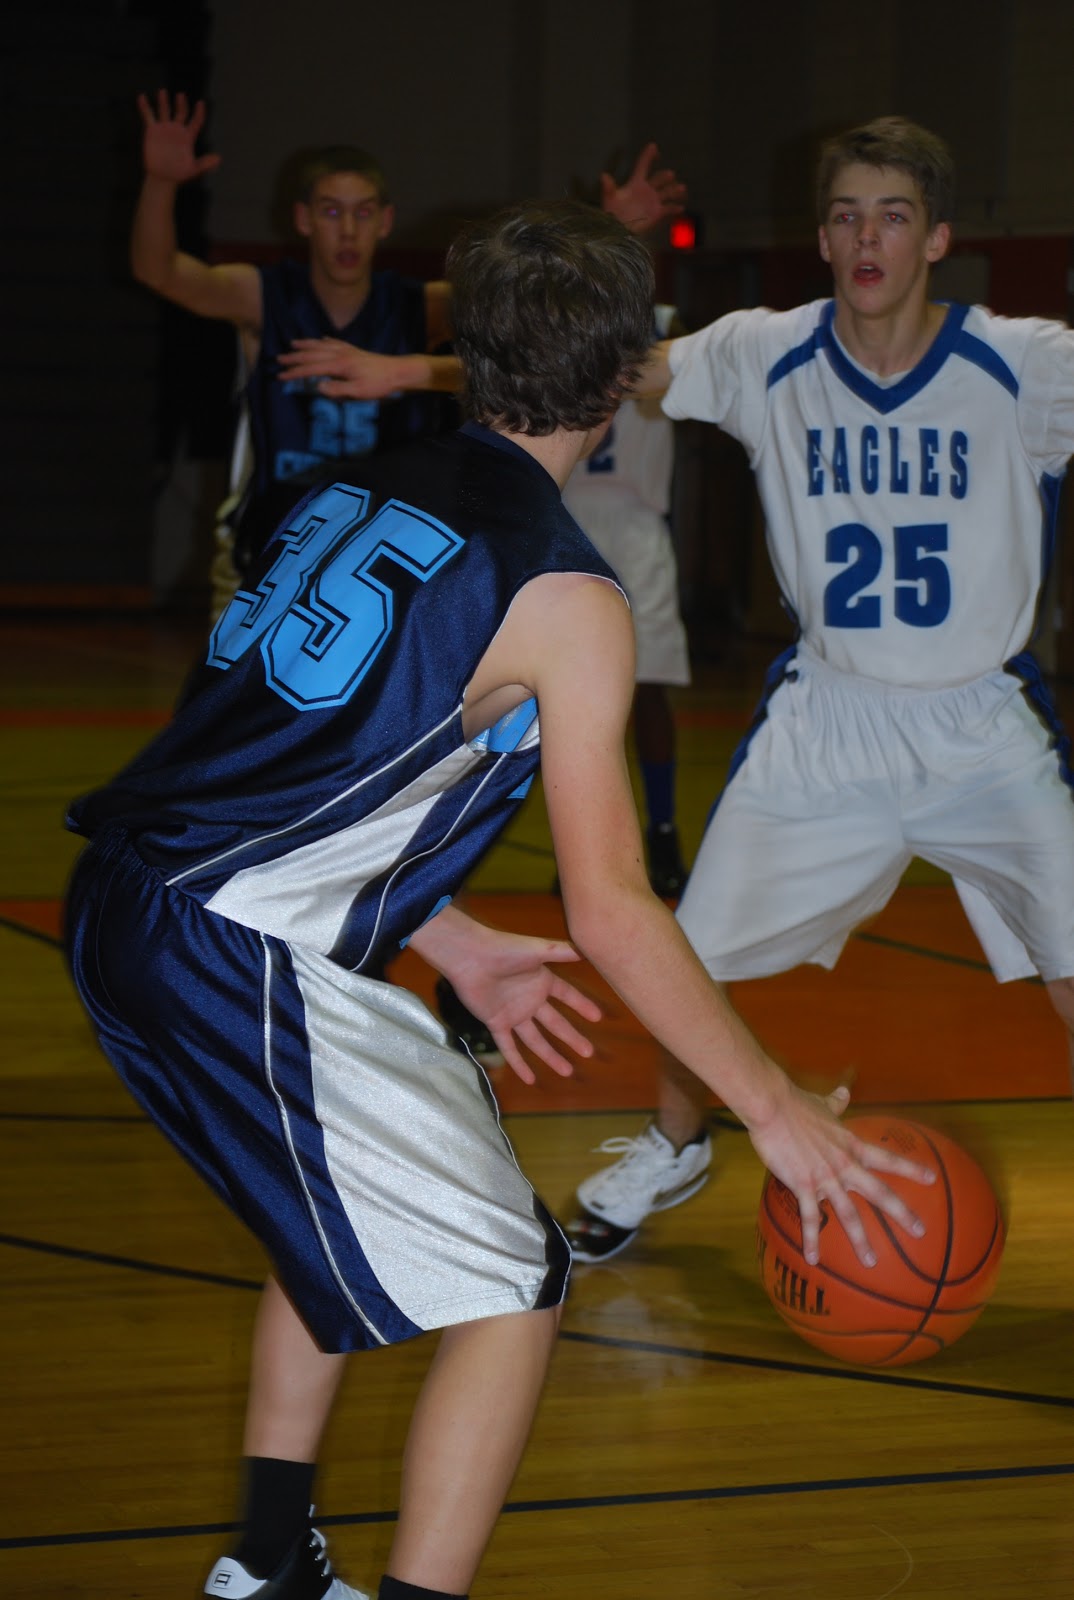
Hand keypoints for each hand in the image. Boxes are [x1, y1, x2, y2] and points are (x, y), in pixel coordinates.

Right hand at [138, 90, 220, 184]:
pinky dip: (145, 107)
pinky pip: (148, 116)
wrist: (163, 177)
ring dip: (164, 101)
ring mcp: (164, 128)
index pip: (196, 121)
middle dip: (181, 104)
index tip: (201, 103)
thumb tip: (218, 159)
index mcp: (188, 136)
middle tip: (181, 96)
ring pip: (164, 111)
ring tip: (163, 92)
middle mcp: (177, 129)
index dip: (199, 113)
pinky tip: (142, 98)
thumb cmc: (179, 174)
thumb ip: (205, 163)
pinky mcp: (152, 130)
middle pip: (181, 112)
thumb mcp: (194, 169)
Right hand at [278, 338, 401, 398]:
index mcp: (339, 365)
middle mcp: (340, 354)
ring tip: (293, 344)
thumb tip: (318, 387)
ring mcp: (347, 350)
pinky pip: (335, 342)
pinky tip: (321, 340)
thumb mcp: (358, 392)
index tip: (281, 377)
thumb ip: (337, 390)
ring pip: (321, 345)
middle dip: (294, 357)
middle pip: (312, 354)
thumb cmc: (379, 384)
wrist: (397, 372)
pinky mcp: (354, 350)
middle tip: (279, 359)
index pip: (311, 369)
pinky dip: (324, 341)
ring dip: (306, 345)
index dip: (295, 373)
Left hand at [442, 932, 601, 1085]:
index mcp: (542, 980)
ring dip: (551, 1056)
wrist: (469, 957)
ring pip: (536, 1040)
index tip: (598, 1018)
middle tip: (589, 1052)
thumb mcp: (538, 949)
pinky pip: (509, 1047)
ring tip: (567, 1071)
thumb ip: (562, 951)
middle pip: (555, 1023)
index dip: (581, 1006)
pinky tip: (530, 1080)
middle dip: (571, 1038)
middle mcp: (530, 999)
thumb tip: (587, 950)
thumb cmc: (503, 948)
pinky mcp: (496, 1023)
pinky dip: (518, 1064)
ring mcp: (513, 1013)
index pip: (567, 996)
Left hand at [599, 142, 686, 234]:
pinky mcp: (657, 213)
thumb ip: (609, 187)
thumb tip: (603, 175)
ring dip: (674, 190)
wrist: (618, 229)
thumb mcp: (610, 199)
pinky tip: (680, 207)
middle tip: (670, 175)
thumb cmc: (612, 213)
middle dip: (664, 176)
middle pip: (658, 178)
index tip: (653, 146)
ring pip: (667, 192)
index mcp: (636, 183)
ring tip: (681, 188)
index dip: (647, 156)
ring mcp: (653, 201)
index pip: (643, 166)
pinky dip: (675, 208)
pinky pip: (668, 209)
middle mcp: (647, 189)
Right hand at [748, 1083, 935, 1267]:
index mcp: (851, 1145)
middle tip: (921, 1231)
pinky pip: (809, 1217)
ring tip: (871, 1262)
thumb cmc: (795, 1102)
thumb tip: (845, 1091)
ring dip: (861, 1240)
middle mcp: (844, 1164)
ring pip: (848, 1214)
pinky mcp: (803, 1184)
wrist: (773, 1106)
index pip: (887, 1159)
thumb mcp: (822, 1103)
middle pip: (879, 1192)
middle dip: (902, 1213)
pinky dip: (812, 1239)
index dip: (910, 1169)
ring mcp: (825, 1177)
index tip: (932, 1179)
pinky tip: (813, 1258)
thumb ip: (836, 1102)